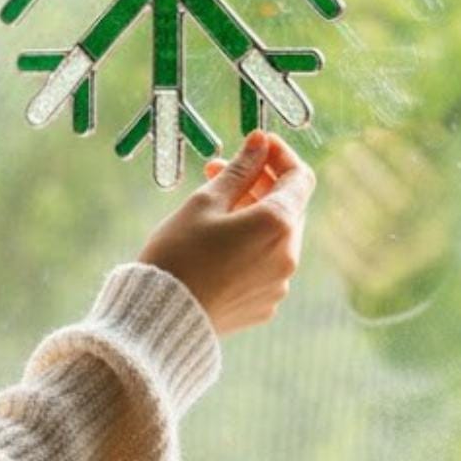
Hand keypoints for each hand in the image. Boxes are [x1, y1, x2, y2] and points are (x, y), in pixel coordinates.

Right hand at [136, 131, 316, 339]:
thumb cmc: (178, 255)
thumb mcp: (205, 202)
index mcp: (277, 223)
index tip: (255, 145)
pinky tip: (217, 245)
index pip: (299, 177)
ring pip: (276, 236)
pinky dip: (249, 246)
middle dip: (259, 184)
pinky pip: (265, 265)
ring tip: (212, 208)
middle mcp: (288, 254)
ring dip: (253, 215)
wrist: (162, 318)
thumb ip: (239, 170)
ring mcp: (279, 283)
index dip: (279, 155)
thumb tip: (260, 142)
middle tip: (219, 171)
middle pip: (288, 207)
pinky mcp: (265, 304)